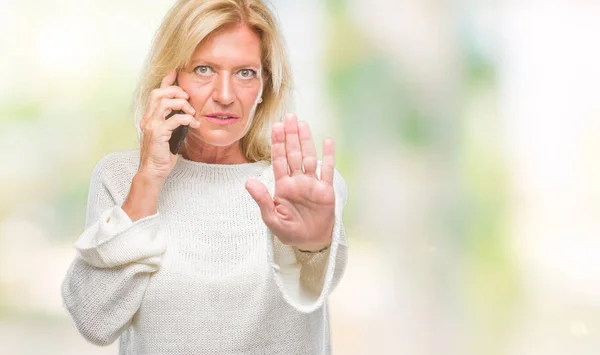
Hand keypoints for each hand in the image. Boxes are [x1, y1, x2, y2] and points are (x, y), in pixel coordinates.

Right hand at [138, 71, 198, 182]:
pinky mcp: (157, 134)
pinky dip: (186, 119)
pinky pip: (173, 119)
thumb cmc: (162, 153)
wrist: (154, 170)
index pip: (156, 92)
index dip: (166, 81)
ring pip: (164, 102)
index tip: (176, 73)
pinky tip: (193, 124)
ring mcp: (151, 125)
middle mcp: (148, 118)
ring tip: (191, 112)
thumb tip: (187, 112)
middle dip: (175, 91)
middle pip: (158, 92)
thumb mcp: (171, 133)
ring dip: (182, 104)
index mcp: (150, 116)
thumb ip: (175, 121)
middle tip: (188, 98)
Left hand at [245, 113, 335, 251]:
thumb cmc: (289, 231)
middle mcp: (297, 181)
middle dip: (290, 136)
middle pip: (293, 154)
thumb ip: (261, 199)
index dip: (277, 144)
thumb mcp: (271, 218)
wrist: (310, 242)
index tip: (275, 128)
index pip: (279, 160)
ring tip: (302, 124)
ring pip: (308, 157)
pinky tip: (326, 141)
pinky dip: (328, 156)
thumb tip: (248, 182)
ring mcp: (312, 184)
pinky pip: (327, 170)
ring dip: (305, 141)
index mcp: (283, 186)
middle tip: (288, 117)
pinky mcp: (325, 190)